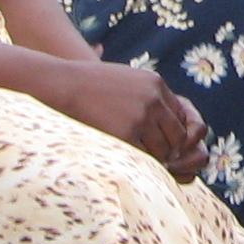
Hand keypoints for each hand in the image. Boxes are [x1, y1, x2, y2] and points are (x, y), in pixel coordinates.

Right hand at [50, 62, 209, 181]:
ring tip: (136, 157)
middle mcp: (153, 100)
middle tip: (152, 155)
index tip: (160, 140)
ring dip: (153, 158)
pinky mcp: (126, 134)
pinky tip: (128, 160)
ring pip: (163, 150)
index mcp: (156, 84)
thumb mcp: (127, 80)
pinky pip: (145, 158)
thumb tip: (165, 120)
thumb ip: (149, 95)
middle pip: (177, 135)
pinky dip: (140, 163)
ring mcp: (141, 117)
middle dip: (167, 148)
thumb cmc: (92, 85)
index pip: (180, 116)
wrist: (64, 85)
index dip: (171, 131)